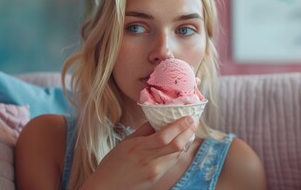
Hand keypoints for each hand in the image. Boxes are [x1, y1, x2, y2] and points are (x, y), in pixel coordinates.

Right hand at [81, 116, 198, 189]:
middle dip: (188, 132)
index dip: (180, 126)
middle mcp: (149, 160)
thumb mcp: (126, 141)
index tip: (189, 117)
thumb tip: (158, 118)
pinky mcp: (157, 178)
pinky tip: (180, 144)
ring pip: (177, 155)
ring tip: (189, 131)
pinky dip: (178, 151)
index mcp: (138, 147)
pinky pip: (172, 162)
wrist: (106, 187)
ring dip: (186, 142)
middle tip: (194, 122)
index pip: (165, 136)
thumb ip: (143, 130)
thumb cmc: (113, 162)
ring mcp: (155, 171)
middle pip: (176, 146)